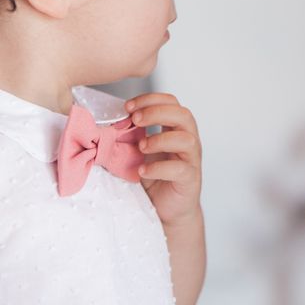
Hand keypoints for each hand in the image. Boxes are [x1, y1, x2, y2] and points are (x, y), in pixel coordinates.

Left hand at [125, 93, 201, 226]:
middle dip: (157, 112)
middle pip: (183, 115)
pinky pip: (180, 168)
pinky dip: (159, 168)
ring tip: (141, 147)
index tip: (128, 106)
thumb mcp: (141, 152)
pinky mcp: (190, 179)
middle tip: (135, 119)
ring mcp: (191, 160)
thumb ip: (133, 136)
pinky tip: (143, 171)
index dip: (151, 99)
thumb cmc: (154, 178)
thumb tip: (110, 122)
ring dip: (160, 139)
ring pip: (187, 139)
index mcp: (176, 130)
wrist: (168, 209)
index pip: (171, 103)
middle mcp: (188, 141)